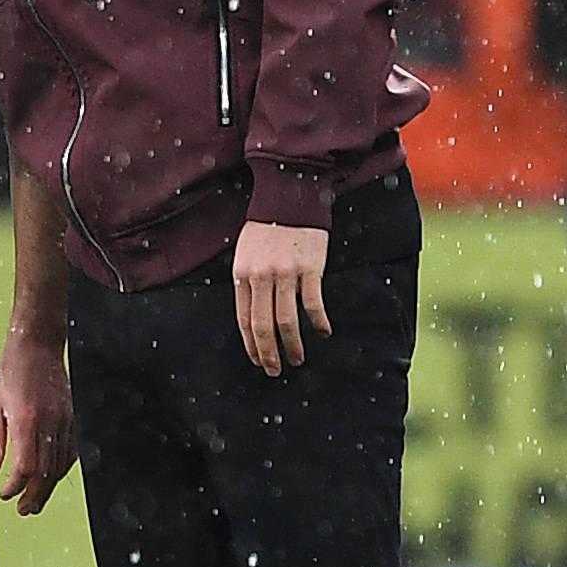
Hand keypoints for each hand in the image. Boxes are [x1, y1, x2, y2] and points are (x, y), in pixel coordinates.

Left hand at [0, 332, 75, 514]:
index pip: (25, 466)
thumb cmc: (13, 370)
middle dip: (34, 496)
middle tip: (23, 509)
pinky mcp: (72, 419)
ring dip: (48, 487)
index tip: (5, 493)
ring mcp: (65, 422)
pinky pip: (70, 452)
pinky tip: (51, 476)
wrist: (38, 347)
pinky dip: (61, 469)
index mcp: (26, 420)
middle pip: (45, 472)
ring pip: (60, 466)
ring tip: (36, 500)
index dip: (15, 486)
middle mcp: (49, 423)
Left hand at [233, 221, 330, 375]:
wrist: (288, 196)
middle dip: (269, 353)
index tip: (258, 360)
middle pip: (263, 325)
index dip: (251, 344)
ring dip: (293, 344)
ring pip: (287, 320)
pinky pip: (313, 304)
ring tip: (297, 359)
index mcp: (242, 274)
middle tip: (275, 370)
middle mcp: (261, 276)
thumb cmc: (266, 227)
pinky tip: (323, 332)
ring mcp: (285, 274)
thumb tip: (251, 314)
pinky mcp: (310, 269)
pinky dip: (319, 322)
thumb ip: (247, 281)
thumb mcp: (245, 253)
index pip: (244, 319)